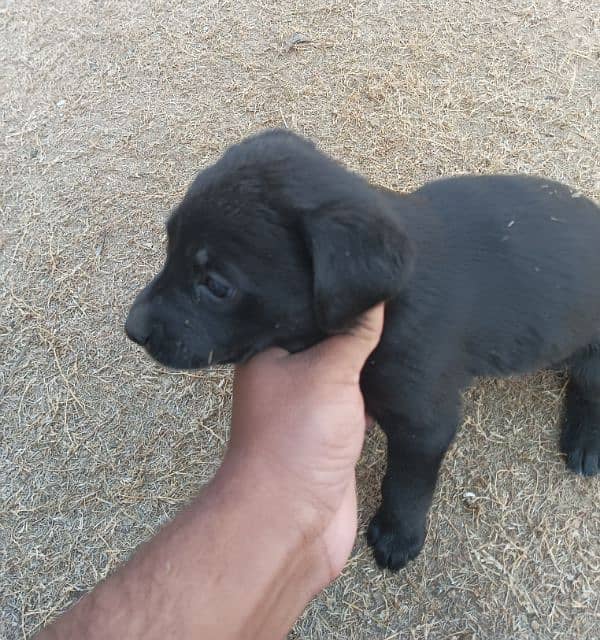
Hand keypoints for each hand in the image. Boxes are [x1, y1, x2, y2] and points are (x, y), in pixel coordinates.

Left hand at [221, 304, 384, 587]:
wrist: (291, 524)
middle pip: (326, 340)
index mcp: (268, 351)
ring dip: (367, 364)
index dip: (337, 296)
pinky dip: (374, 397)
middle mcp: (284, 376)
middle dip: (357, 328)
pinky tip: (396, 383)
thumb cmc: (296, 442)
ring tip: (400, 335)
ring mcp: (308, 408)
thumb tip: (373, 292)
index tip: (371, 276)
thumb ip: (353, 332)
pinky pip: (356, 405)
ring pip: (343, 373)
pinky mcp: (330, 436)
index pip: (306, 309)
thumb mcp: (329, 372)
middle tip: (394, 302)